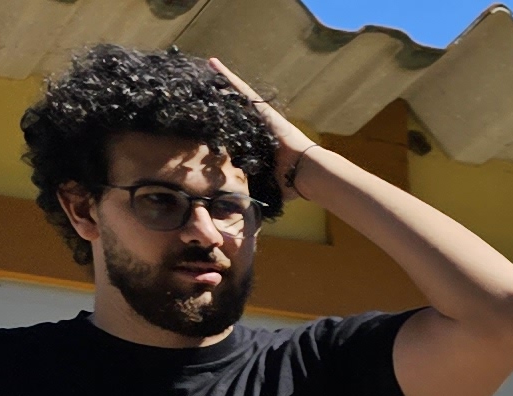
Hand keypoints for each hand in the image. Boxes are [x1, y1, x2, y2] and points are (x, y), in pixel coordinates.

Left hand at [202, 59, 320, 192]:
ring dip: (222, 81)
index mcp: (258, 143)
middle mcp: (259, 127)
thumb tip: (244, 212)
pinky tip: (214, 65)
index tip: (212, 116)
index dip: (224, 121)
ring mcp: (262, 117)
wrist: (309, 173)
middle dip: (222, 95)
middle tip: (204, 84)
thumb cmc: (291, 183)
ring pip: (237, 95)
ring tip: (207, 66)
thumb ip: (253, 191)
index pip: (236, 129)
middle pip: (236, 108)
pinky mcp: (263, 110)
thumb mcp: (265, 186)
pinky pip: (242, 91)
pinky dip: (228, 77)